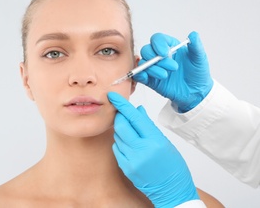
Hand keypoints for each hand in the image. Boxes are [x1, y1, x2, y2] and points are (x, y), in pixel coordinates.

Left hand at [108, 91, 198, 206]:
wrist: (172, 191)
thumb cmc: (173, 166)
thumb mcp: (164, 142)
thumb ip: (148, 126)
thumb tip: (137, 110)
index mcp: (154, 141)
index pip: (135, 118)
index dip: (122, 105)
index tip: (113, 96)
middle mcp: (141, 151)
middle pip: (121, 126)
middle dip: (120, 117)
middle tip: (122, 114)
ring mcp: (131, 160)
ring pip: (118, 137)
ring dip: (122, 131)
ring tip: (134, 135)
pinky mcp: (125, 168)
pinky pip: (117, 149)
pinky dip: (121, 143)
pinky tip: (131, 146)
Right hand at [133, 31, 212, 111]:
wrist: (196, 93)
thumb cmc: (197, 74)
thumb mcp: (199, 59)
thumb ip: (196, 46)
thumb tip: (194, 34)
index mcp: (170, 46)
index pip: (157, 39)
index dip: (158, 44)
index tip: (165, 53)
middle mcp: (159, 56)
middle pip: (146, 50)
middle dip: (155, 58)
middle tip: (172, 67)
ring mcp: (154, 68)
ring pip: (143, 62)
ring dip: (152, 69)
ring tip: (165, 76)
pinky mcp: (150, 80)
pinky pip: (139, 75)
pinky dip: (140, 75)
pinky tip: (147, 77)